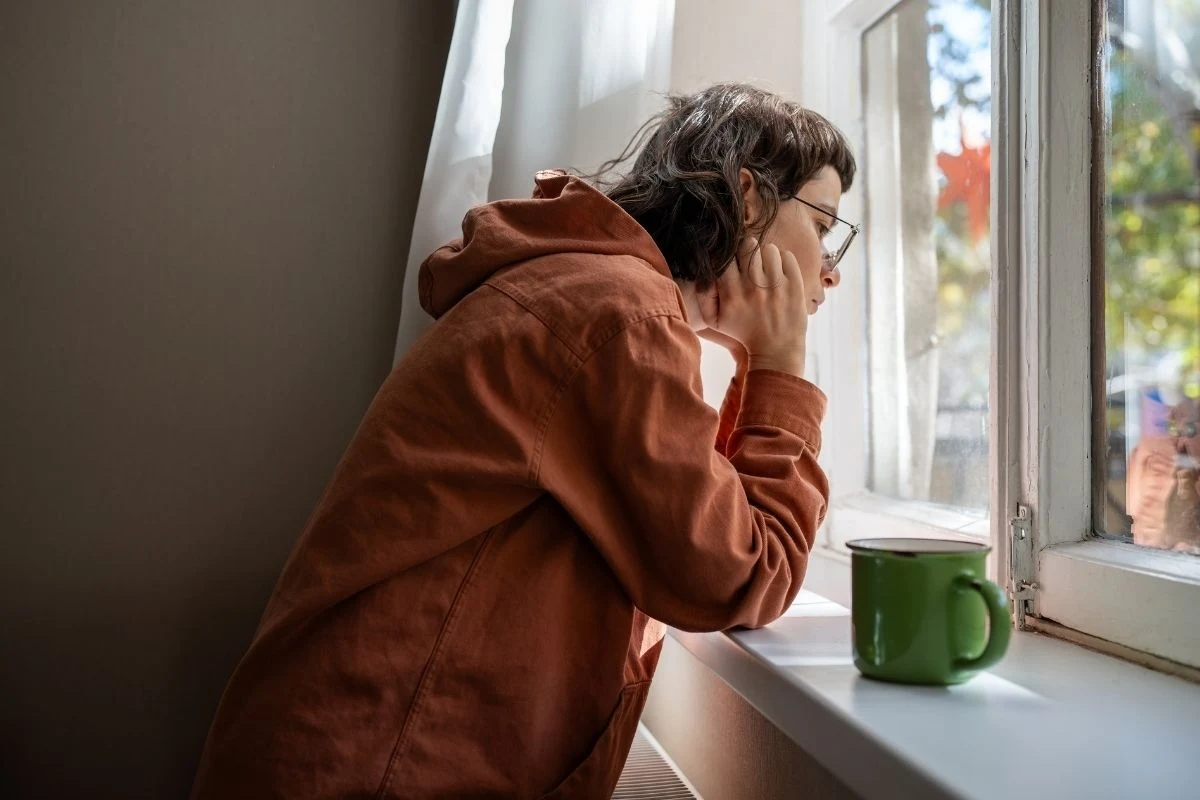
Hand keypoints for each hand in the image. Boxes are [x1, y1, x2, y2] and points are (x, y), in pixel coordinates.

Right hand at [697, 237, 808, 376]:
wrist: (776, 350)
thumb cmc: (744, 333)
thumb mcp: (715, 321)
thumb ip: (703, 295)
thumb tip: (704, 271)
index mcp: (732, 294)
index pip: (726, 257)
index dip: (728, 257)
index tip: (733, 265)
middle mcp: (753, 287)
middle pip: (747, 246)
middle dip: (746, 252)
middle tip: (749, 262)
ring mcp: (776, 285)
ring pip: (768, 248)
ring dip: (765, 255)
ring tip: (765, 268)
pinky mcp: (794, 285)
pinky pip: (787, 256)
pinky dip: (783, 260)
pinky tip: (778, 272)